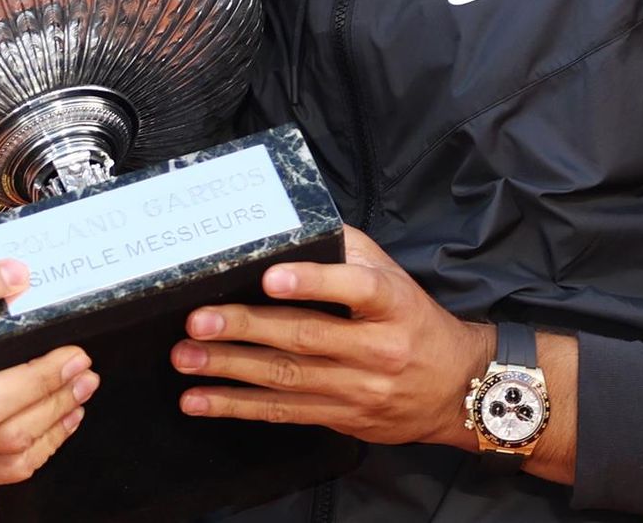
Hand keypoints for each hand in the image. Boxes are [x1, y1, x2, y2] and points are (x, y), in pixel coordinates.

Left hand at [172, 226, 489, 447]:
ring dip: (229, 369)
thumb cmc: (413, 320)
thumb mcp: (393, 276)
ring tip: (185, 357)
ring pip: (286, 379)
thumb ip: (348, 251)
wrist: (457, 388)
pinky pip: (282, 413)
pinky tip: (200, 400)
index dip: (312, 282)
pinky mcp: (340, 418)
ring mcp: (358, 389)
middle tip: (197, 319)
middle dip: (245, 329)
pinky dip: (236, 407)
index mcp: (392, 304)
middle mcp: (377, 349)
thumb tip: (292, 225)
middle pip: (305, 337)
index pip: (356, 289)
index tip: (270, 276)